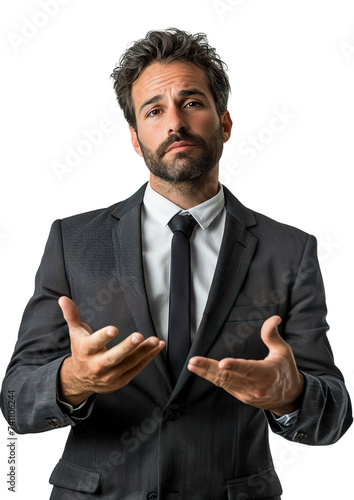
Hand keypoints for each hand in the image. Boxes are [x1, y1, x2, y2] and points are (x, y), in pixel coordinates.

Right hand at [58, 296, 164, 405]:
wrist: (80, 380)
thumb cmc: (81, 351)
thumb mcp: (75, 333)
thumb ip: (71, 315)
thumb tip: (63, 298)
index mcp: (86, 351)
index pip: (94, 343)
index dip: (103, 337)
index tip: (113, 329)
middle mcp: (97, 365)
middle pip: (113, 358)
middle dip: (126, 347)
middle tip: (138, 336)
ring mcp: (110, 375)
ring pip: (129, 363)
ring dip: (143, 351)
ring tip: (154, 340)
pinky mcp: (121, 380)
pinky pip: (137, 368)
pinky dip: (148, 357)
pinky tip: (157, 346)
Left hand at [188, 315, 303, 415]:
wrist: (290, 398)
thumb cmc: (286, 370)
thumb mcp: (282, 351)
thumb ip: (272, 335)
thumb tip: (274, 318)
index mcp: (267, 374)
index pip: (248, 369)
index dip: (234, 366)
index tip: (221, 363)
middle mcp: (256, 387)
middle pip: (229, 377)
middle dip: (209, 369)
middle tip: (194, 361)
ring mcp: (247, 394)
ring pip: (223, 383)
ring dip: (206, 373)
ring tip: (192, 365)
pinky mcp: (241, 397)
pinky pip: (225, 386)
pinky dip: (212, 378)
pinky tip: (201, 371)